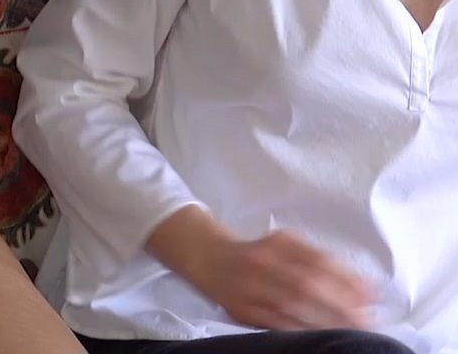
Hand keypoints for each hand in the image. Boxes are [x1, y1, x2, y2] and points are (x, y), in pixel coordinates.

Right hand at [147, 207, 374, 330]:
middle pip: (305, 285)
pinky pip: (275, 324)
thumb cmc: (256, 253)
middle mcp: (263, 262)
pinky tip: (319, 338)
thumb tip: (364, 286)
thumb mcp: (283, 244)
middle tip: (367, 319)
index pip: (316, 260)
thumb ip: (317, 260)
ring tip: (352, 332)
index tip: (373, 294)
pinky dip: (300, 332)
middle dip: (339, 304)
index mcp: (278, 242)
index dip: (346, 277)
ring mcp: (250, 287)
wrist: (208, 257)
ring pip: (291, 307)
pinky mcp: (242, 310)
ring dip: (325, 322)